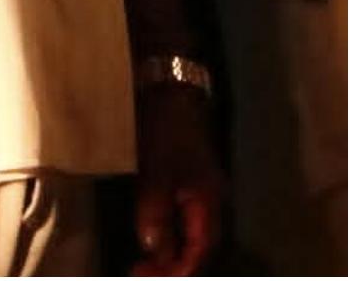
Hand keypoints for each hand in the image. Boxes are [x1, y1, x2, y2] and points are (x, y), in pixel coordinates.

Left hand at [132, 85, 221, 274]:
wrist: (168, 89)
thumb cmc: (164, 129)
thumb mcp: (156, 171)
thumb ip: (156, 211)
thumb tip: (154, 250)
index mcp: (208, 204)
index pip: (199, 252)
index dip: (175, 269)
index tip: (143, 275)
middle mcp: (210, 203)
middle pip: (198, 248)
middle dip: (172, 265)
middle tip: (140, 271)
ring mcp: (199, 192)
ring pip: (190, 234)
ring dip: (169, 252)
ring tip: (143, 261)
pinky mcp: (186, 182)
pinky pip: (181, 219)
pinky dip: (167, 233)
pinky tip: (149, 235)